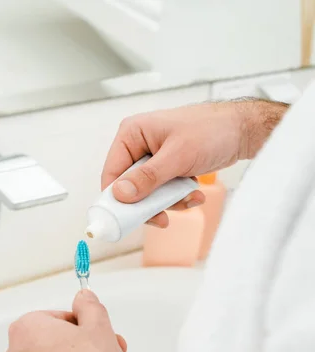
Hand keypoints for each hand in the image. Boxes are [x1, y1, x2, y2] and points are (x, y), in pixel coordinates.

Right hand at [102, 99, 288, 226]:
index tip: (126, 220)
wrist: (241, 131)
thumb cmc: (212, 130)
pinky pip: (163, 193)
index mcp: (131, 134)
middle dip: (150, 203)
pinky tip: (195, 192)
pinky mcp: (167, 169)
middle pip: (130, 189)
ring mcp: (153, 159)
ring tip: (190, 196)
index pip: (111, 174)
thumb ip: (148, 177)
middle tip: (164, 217)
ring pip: (148, 195)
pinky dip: (178, 197)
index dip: (116, 200)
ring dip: (169, 202)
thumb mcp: (177, 156)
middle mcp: (138, 146)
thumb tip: (121, 194)